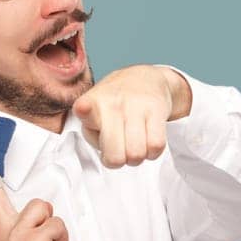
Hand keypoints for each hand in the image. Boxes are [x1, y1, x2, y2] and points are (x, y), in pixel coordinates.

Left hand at [71, 65, 192, 168]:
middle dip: (119, 161)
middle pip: (115, 156)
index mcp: (90, 105)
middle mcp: (112, 103)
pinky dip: (153, 152)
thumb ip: (93, 138)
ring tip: (134, 144)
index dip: (84, 110)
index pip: (85, 108)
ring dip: (137, 157)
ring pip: (137, 154)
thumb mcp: (92, 119)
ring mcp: (135, 104)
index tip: (83, 108)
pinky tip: (147, 140)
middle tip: (120, 150)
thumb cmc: (112, 107)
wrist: (142, 79)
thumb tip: (109, 155)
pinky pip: (156, 146)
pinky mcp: (156, 108)